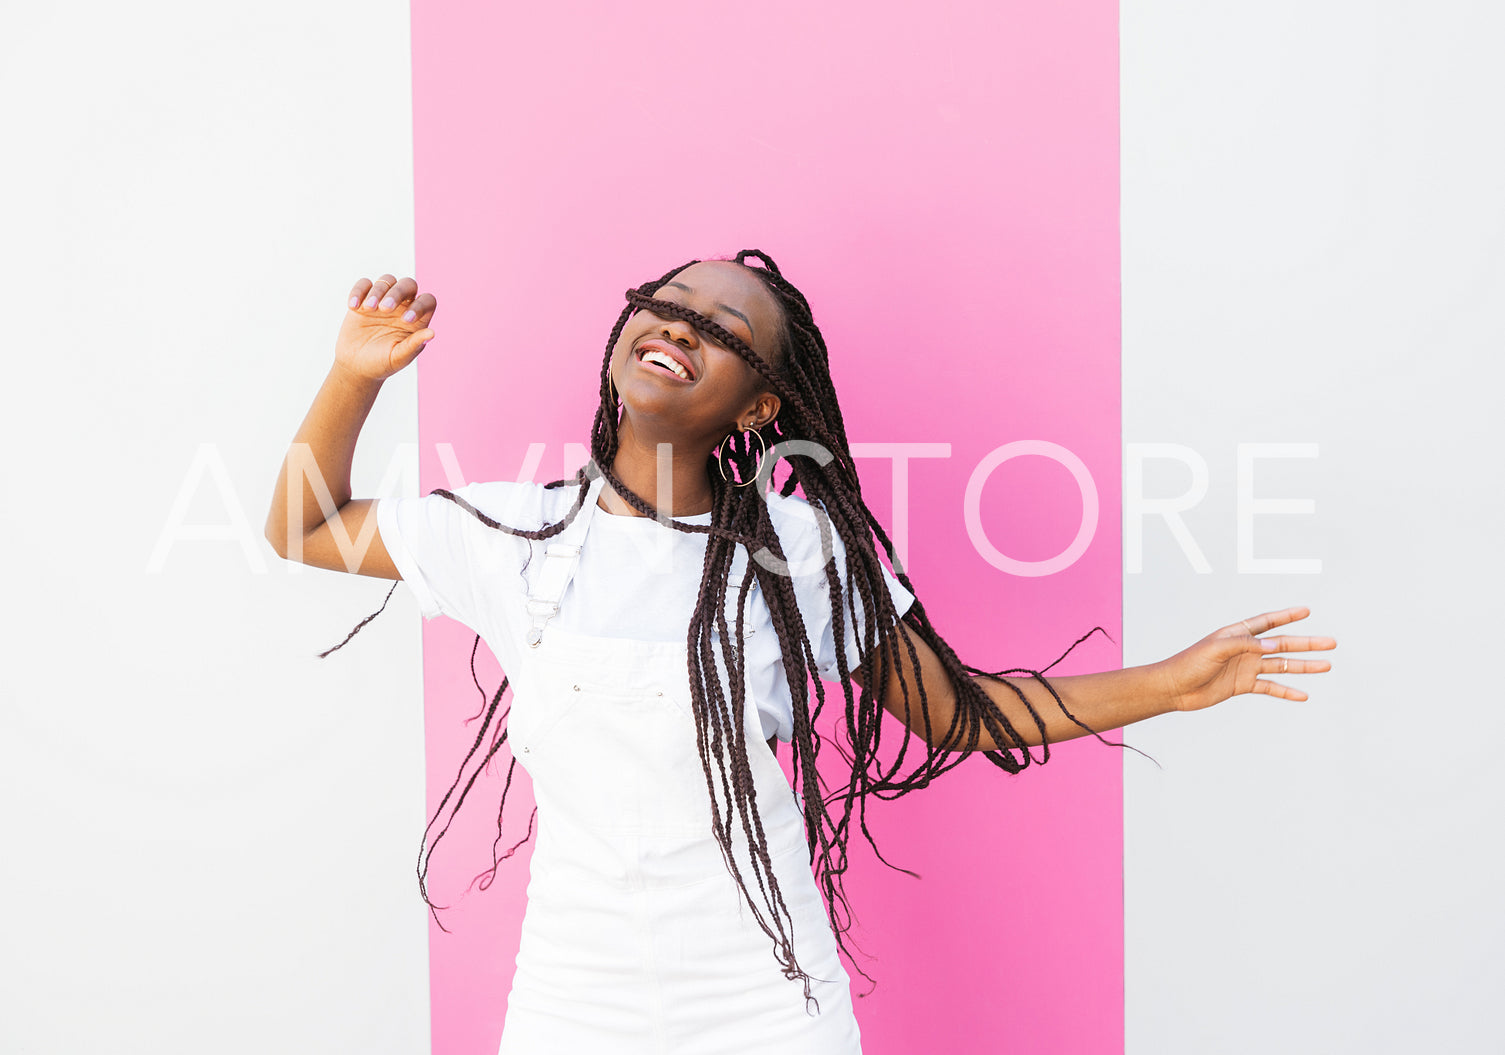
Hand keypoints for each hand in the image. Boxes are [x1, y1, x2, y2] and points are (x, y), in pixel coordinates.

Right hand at [334, 274, 436, 380]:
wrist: (356, 365)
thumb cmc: (382, 363)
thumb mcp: (398, 357)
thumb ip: (414, 345)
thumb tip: (432, 333)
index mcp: (417, 319)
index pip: (427, 301)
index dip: (420, 306)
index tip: (406, 320)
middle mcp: (402, 306)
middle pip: (408, 284)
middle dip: (397, 293)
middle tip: (384, 309)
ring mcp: (383, 300)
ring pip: (387, 280)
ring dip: (378, 291)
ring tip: (368, 309)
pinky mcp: (363, 299)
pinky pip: (363, 284)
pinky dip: (359, 291)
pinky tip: (354, 306)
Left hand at [1158, 606, 1335, 712]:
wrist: (1174, 688)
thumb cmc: (1189, 663)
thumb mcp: (1217, 649)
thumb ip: (1246, 645)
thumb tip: (1275, 645)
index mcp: (1237, 633)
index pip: (1267, 621)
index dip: (1287, 616)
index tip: (1307, 611)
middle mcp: (1246, 649)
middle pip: (1282, 644)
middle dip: (1307, 644)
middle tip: (1331, 643)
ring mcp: (1246, 667)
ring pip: (1281, 665)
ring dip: (1303, 666)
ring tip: (1327, 666)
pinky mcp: (1243, 685)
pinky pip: (1270, 688)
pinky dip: (1286, 691)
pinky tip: (1303, 695)